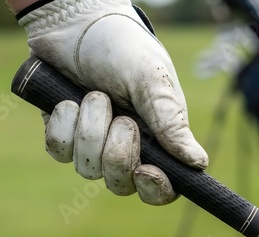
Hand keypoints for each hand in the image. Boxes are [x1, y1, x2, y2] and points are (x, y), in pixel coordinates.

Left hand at [18, 0, 207, 204]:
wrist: (77, 25)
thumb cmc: (122, 48)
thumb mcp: (151, 81)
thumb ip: (172, 123)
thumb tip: (199, 163)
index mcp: (157, 137)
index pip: (161, 186)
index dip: (155, 189)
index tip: (145, 171)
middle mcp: (126, 145)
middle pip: (121, 184)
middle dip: (118, 153)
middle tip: (121, 118)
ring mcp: (92, 142)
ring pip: (87, 169)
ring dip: (90, 130)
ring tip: (93, 96)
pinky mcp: (65, 135)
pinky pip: (60, 152)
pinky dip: (64, 125)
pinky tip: (68, 101)